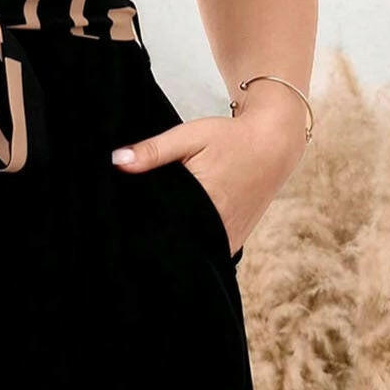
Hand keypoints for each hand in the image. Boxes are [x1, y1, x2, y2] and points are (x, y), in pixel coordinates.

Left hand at [110, 104, 306, 255]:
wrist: (274, 144)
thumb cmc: (230, 138)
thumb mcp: (189, 136)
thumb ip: (153, 151)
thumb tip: (116, 161)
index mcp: (204, 202)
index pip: (160, 228)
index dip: (138, 231)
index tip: (120, 229)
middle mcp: (218, 227)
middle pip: (174, 244)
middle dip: (152, 240)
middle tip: (128, 237)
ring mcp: (228, 239)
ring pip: (192, 253)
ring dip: (173, 247)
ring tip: (148, 241)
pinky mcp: (235, 242)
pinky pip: (208, 253)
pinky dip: (192, 249)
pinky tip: (175, 239)